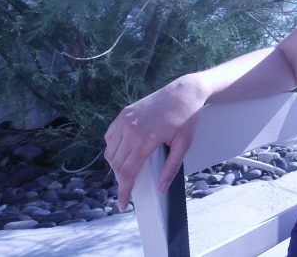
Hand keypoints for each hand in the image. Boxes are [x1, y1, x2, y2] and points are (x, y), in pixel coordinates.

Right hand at [104, 77, 205, 210]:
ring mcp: (125, 120)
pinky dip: (113, 148)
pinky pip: (110, 136)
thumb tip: (161, 189)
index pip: (127, 172)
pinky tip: (123, 152)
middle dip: (121, 179)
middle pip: (117, 164)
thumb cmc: (187, 118)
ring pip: (110, 151)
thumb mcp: (184, 145)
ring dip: (115, 164)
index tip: (123, 204)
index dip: (124, 191)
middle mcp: (130, 130)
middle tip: (130, 186)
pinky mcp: (123, 114)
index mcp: (145, 140)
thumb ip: (171, 168)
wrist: (184, 92)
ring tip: (128, 170)